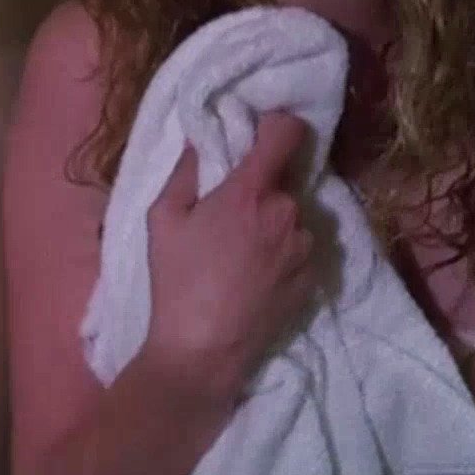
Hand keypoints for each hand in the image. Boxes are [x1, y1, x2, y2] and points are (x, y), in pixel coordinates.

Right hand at [139, 111, 320, 402]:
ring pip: (293, 219)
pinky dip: (283, 256)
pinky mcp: (312, 280)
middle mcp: (286, 213)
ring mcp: (304, 248)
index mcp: (250, 192)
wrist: (203, 350)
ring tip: (242, 255)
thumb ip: (184, 173)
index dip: (278, 125)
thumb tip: (197, 142)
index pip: (285, 134)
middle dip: (261, 192)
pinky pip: (300, 252)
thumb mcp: (163, 220)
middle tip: (230, 216)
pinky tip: (256, 278)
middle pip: (282, 183)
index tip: (264, 132)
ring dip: (274, 225)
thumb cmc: (177, 280)